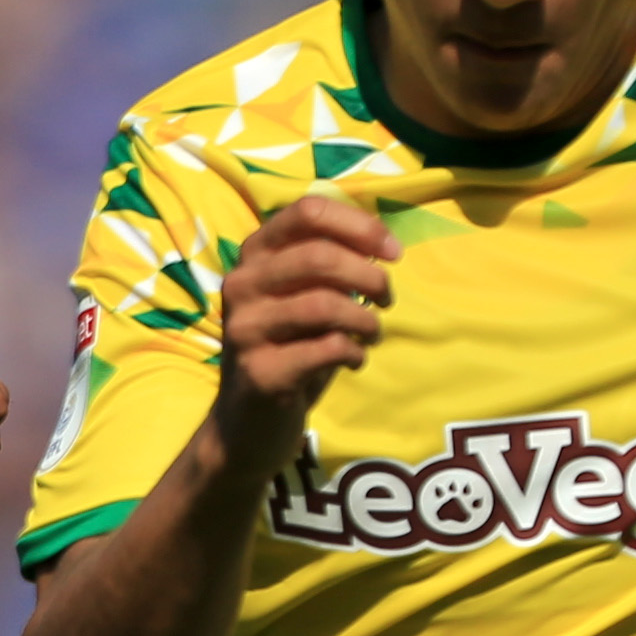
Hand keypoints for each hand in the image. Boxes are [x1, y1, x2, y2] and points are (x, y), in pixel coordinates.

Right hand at [206, 194, 393, 473]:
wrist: (246, 424)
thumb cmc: (287, 348)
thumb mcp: (302, 296)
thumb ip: (330, 263)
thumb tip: (381, 243)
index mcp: (254, 254)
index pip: (308, 211)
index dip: (360, 225)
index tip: (393, 252)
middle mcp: (241, 284)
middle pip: (320, 255)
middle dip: (370, 276)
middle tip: (387, 299)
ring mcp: (245, 329)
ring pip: (324, 303)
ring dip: (365, 319)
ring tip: (372, 334)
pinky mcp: (260, 371)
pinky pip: (326, 348)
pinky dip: (353, 352)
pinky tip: (353, 360)